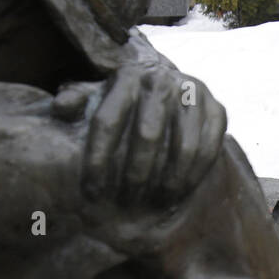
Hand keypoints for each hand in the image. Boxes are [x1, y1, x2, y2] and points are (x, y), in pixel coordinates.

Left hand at [82, 62, 225, 208]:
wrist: (170, 88)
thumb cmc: (125, 102)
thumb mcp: (97, 97)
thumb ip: (77, 101)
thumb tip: (60, 107)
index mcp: (126, 76)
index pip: (107, 121)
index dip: (98, 160)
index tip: (92, 192)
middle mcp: (161, 79)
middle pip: (147, 136)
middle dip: (134, 175)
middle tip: (127, 202)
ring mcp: (193, 92)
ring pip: (183, 147)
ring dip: (168, 182)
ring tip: (155, 202)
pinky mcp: (218, 108)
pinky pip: (209, 149)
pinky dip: (195, 176)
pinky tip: (179, 192)